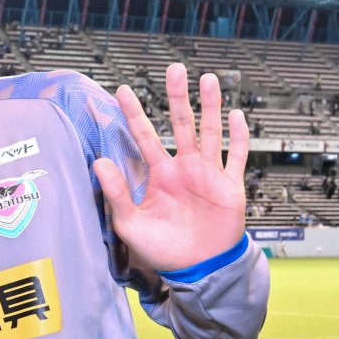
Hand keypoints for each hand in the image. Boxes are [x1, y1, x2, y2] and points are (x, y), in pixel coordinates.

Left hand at [92, 63, 247, 273]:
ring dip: (210, 106)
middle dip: (178, 96)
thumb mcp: (131, 224)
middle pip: (180, 124)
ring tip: (208, 79)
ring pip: (210, 132)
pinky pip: (236, 157)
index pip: (144, 136)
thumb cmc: (164, 249)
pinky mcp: (229, 186)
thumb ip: (117, 193)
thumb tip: (99, 163)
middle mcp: (184, 168)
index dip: (134, 114)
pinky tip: (237, 115)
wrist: (198, 269)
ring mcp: (208, 174)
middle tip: (174, 69)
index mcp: (159, 174)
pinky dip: (239, 137)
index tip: (122, 90)